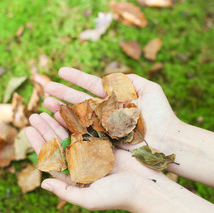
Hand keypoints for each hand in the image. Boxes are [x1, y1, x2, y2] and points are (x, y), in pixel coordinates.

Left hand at [25, 112, 164, 210]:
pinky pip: (89, 128)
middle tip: (34, 114)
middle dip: (46, 128)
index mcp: (75, 176)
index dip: (39, 144)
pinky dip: (79, 118)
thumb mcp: (90, 198)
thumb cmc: (119, 196)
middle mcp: (82, 163)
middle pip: (60, 142)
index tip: (28, 129)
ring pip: (72, 133)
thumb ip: (66, 192)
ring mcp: (94, 152)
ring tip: (46, 107)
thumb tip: (43, 183)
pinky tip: (69, 108)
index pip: (52, 158)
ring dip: (59, 121)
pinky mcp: (107, 143)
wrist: (148, 188)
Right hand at [43, 67, 179, 152]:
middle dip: (64, 93)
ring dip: (62, 108)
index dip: (76, 77)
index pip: (92, 84)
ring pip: (79, 115)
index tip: (61, 71)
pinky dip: (69, 124)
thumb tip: (110, 75)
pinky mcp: (104, 141)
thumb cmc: (161, 115)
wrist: (168, 140)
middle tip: (46, 88)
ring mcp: (104, 126)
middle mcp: (107, 111)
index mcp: (116, 97)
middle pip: (81, 99)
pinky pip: (83, 131)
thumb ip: (131, 79)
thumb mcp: (149, 89)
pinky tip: (56, 118)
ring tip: (46, 102)